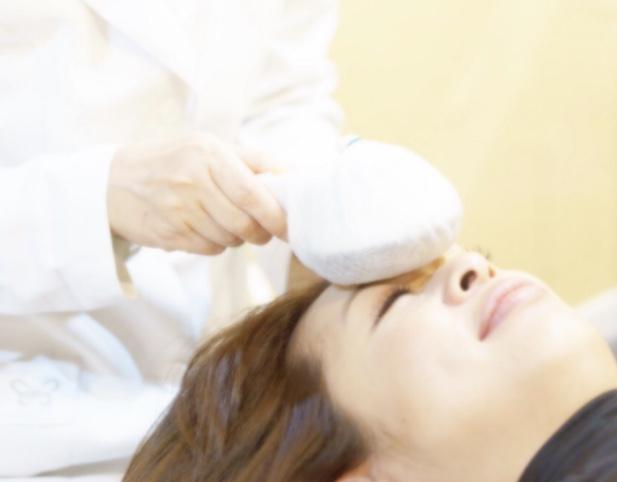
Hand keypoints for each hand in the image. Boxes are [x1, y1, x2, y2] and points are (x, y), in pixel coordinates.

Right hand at [107, 133, 286, 254]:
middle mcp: (192, 182)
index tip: (287, 227)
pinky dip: (216, 244)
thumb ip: (253, 160)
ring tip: (226, 222)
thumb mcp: (210, 147)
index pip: (252, 194)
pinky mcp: (169, 235)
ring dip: (237, 238)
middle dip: (261, 233)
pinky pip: (209, 249)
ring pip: (229, 240)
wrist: (112, 182)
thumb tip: (295, 175)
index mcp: (208, 154)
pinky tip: (204, 228)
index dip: (275, 216)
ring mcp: (178, 211)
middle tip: (263, 230)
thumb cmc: (174, 161)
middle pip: (244, 224)